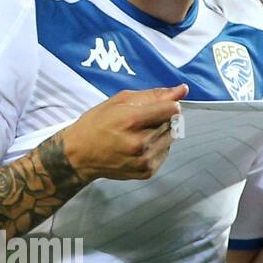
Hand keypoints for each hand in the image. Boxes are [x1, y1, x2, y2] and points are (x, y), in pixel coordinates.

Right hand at [60, 83, 187, 182]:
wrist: (80, 155)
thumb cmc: (97, 123)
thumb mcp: (120, 101)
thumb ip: (153, 95)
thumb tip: (182, 90)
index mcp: (132, 121)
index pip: (172, 109)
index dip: (168, 104)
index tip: (157, 106)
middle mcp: (140, 143)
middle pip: (173, 123)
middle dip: (162, 119)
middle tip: (141, 121)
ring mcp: (144, 160)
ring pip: (171, 138)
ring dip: (161, 133)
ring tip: (138, 134)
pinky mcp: (146, 172)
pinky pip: (164, 153)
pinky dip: (156, 147)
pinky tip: (138, 147)